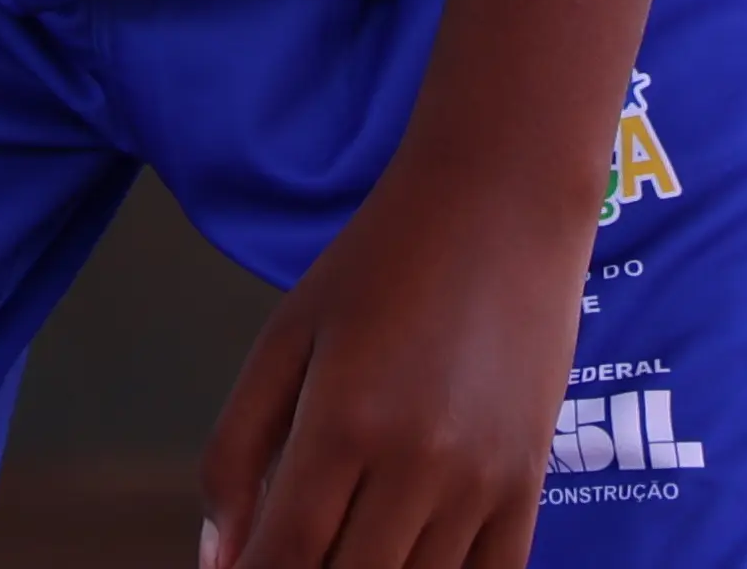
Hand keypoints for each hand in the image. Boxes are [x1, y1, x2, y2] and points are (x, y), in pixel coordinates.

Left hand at [202, 153, 584, 568]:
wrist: (499, 212)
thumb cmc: (374, 268)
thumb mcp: (283, 341)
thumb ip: (236, 452)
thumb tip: (218, 561)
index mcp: (343, 423)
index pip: (288, 553)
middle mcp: (419, 465)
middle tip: (285, 548)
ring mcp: (483, 482)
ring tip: (338, 542)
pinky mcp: (528, 485)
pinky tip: (399, 557)